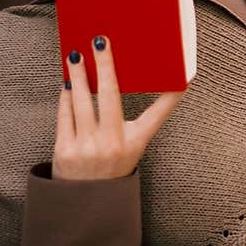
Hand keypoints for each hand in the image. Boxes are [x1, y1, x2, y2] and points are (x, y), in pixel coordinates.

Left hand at [53, 35, 186, 180]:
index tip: (181, 77)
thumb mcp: (131, 148)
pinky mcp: (65, 151)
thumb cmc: (111, 168)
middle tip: (99, 42)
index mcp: (135, 142)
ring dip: (78, 75)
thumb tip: (135, 90)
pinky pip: (65, 116)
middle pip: (109, 96)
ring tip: (75, 56)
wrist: (86, 204)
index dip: (170, 96)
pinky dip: (65, 97)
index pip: (158, 115)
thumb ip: (134, 121)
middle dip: (104, 65)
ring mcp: (87, 147)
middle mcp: (112, 144)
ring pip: (81, 101)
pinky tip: (67, 83)